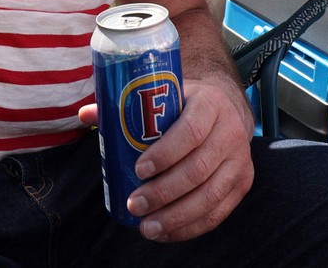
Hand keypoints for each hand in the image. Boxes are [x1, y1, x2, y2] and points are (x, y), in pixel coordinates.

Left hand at [78, 74, 254, 240]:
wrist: (226, 107)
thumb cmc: (186, 104)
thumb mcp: (165, 95)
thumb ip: (126, 105)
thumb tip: (85, 116)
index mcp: (211, 104)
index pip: (190, 131)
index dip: (165, 153)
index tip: (138, 169)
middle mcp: (231, 131)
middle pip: (197, 169)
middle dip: (163, 192)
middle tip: (134, 203)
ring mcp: (240, 159)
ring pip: (209, 195)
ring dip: (175, 217)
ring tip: (146, 226)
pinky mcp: (243, 182)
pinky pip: (218, 212)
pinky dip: (190, 227)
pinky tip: (166, 232)